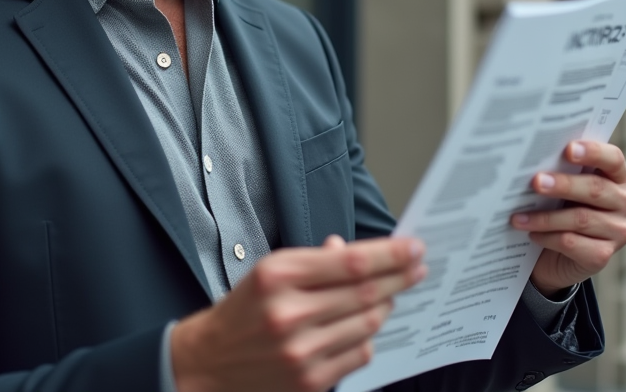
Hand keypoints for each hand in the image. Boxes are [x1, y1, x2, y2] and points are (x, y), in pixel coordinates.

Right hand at [170, 235, 426, 391]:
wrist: (208, 363)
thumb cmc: (244, 311)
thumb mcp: (271, 271)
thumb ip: (315, 261)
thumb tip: (352, 250)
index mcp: (278, 276)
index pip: (351, 262)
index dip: (390, 255)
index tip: (413, 247)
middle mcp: (289, 313)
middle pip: (366, 292)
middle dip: (399, 277)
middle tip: (418, 267)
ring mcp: (300, 351)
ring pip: (368, 324)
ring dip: (386, 306)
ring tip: (390, 294)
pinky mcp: (310, 381)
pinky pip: (360, 354)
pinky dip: (368, 336)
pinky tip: (363, 326)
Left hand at [510, 140, 625, 296]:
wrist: (559, 254)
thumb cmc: (562, 208)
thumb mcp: (566, 187)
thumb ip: (562, 170)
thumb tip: (533, 159)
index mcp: (619, 177)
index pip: (613, 159)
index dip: (593, 153)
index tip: (568, 150)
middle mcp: (625, 203)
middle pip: (595, 189)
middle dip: (563, 184)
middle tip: (536, 182)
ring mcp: (618, 231)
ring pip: (580, 219)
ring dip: (545, 217)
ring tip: (519, 216)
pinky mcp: (602, 256)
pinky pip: (572, 243)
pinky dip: (548, 238)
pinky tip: (532, 234)